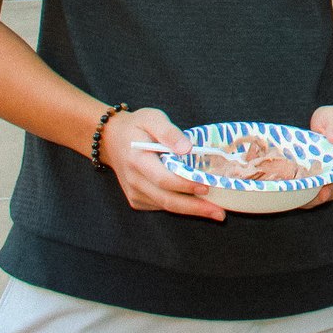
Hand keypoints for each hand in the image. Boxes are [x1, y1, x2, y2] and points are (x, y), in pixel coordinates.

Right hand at [99, 106, 225, 221]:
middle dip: (195, 208)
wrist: (111, 139)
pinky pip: (161, 205)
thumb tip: (187, 148)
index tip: (208, 186)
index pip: (164, 179)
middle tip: (220, 213)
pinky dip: (180, 206)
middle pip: (167, 200)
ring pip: (165, 206)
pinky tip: (198, 204)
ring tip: (216, 212)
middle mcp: (135, 181)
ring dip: (191, 210)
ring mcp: (134, 193)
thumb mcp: (153, 118)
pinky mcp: (137, 199)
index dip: (186, 185)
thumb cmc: (137, 126)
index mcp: (138, 160)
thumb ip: (169, 132)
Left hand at [306, 102, 332, 206]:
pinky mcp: (330, 182)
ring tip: (293, 202)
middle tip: (298, 201)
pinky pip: (321, 195)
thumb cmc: (332, 120)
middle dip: (316, 197)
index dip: (331, 186)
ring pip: (327, 196)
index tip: (320, 192)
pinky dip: (309, 199)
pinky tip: (296, 199)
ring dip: (311, 200)